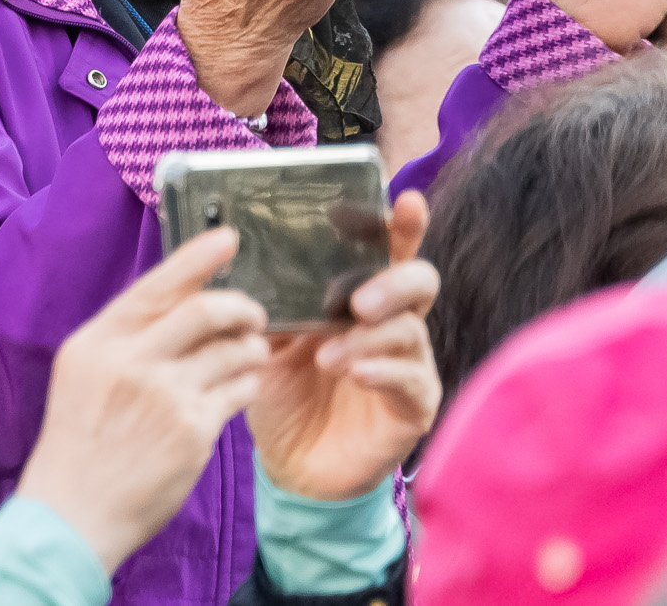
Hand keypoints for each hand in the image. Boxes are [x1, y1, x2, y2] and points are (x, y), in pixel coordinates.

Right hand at [16, 229, 268, 572]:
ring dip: (252, 348)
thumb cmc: (80, 442)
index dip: (197, 257)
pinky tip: (241, 389)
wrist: (72, 515)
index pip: (156, 285)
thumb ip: (126, 337)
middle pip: (206, 310)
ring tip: (252, 353)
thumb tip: (182, 298)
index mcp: (99, 342)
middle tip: (254, 314)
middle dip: (241, 306)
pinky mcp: (192, 431)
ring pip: (232, 351)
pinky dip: (247, 384)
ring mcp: (164, 397)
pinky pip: (239, 391)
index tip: (229, 238)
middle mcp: (131, 362)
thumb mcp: (84, 374)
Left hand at [248, 191, 441, 502]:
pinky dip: (381, 370)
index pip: (389, 249)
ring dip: (370, 337)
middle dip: (393, 281)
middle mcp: (393, 321)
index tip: (404, 202)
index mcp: (360, 294)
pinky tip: (355, 373)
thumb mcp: (266, 341)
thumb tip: (246, 258)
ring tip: (329, 356)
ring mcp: (409, 362)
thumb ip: (269, 302)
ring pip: (411, 330)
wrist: (291, 465)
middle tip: (358, 300)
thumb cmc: (284, 393)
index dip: (402, 224)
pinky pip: (410, 378)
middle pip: (420, 279)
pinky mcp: (414, 404)